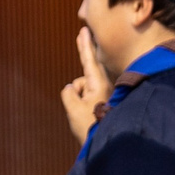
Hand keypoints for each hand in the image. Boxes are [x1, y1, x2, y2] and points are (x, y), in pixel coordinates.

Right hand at [60, 28, 111, 142]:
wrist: (106, 144)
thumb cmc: (90, 127)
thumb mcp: (73, 108)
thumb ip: (68, 93)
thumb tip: (72, 88)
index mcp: (99, 84)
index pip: (89, 60)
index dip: (84, 45)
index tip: (84, 30)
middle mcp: (104, 87)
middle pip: (87, 70)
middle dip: (85, 53)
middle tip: (84, 32)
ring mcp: (104, 95)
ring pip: (82, 88)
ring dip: (77, 98)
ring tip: (84, 115)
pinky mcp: (102, 103)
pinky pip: (85, 98)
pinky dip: (80, 104)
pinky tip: (84, 118)